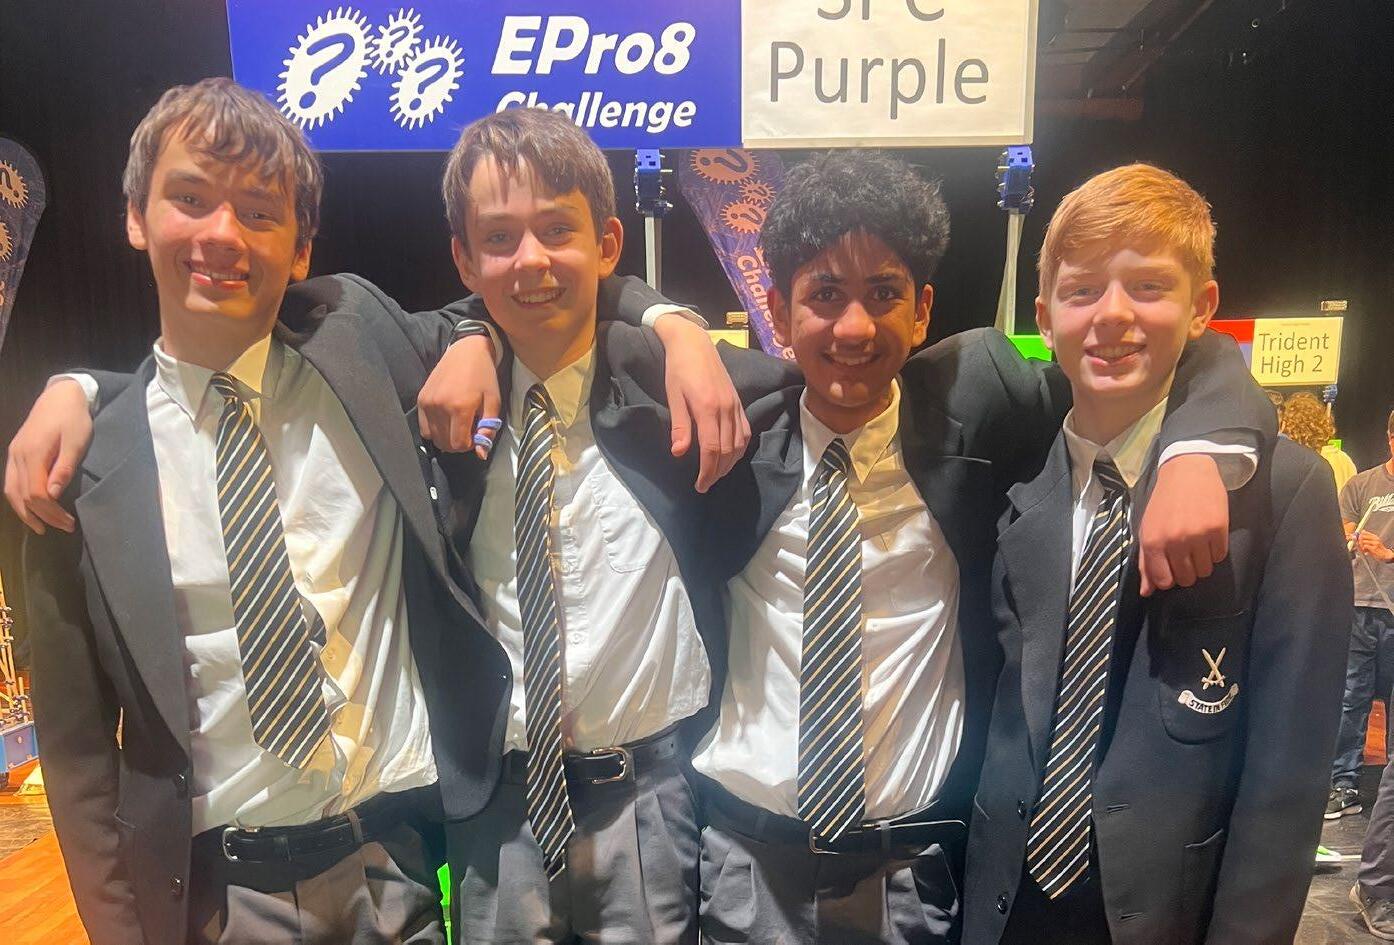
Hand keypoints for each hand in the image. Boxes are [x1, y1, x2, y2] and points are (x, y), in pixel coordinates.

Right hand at [4, 379, 92, 533]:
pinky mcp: (15, 454)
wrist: (60, 397)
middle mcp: (17, 456)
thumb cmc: (74, 419)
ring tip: (41, 528)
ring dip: (25, 512)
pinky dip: (18, 499)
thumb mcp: (76, 442)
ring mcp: (13, 455)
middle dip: (43, 516)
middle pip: (24, 495)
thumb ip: (64, 468)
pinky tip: (29, 509)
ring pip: (12, 491)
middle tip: (64, 527)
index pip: (37, 493)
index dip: (51, 512)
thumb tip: (53, 494)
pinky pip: (11, 482)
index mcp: (33, 454)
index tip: (69, 522)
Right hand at [417, 334, 500, 459]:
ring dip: (446, 437)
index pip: (459, 444)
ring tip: (457, 424)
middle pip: (445, 443)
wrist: (466, 351)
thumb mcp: (493, 402)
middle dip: (458, 443)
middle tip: (468, 429)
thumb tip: (481, 454)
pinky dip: (434, 430)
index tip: (476, 434)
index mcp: (460, 408)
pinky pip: (424, 427)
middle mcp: (440, 407)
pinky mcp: (421, 399)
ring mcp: (428, 403)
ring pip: (433, 437)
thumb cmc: (484, 376)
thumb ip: (487, 429)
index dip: (469, 445)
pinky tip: (445, 420)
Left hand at [653, 313, 749, 491]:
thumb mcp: (673, 396)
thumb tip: (678, 453)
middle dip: (717, 472)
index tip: (699, 485)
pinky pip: (744, 431)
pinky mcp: (738, 402)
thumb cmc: (678, 369)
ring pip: (739, 444)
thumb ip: (679, 425)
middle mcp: (726, 409)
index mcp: (707, 408)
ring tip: (716, 474)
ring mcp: (735, 406)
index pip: (711, 449)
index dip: (706, 471)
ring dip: (729, 463)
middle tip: (705, 485)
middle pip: (727, 450)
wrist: (694, 343)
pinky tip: (731, 456)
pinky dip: (740, 448)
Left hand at [1138, 453, 1229, 595]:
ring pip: (1204, 571)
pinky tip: (1208, 536)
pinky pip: (1219, 557)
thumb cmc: (1164, 503)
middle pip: (1186, 579)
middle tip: (1186, 555)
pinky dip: (1215, 552)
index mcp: (1153, 542)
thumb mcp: (1147, 529)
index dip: (1169, 579)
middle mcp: (1174, 541)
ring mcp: (1197, 536)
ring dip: (1202, 563)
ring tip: (1197, 544)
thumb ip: (1146, 562)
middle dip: (1187, 572)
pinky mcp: (1218, 529)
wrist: (1187, 472)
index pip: (1163, 581)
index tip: (1172, 569)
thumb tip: (1146, 592)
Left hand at [1356, 531, 1393, 562]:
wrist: (1385, 554)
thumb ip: (1366, 538)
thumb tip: (1361, 532)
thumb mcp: (1372, 542)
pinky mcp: (1374, 548)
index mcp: (1374, 536)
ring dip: (1361, 546)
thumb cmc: (1377, 549)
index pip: (1363, 532)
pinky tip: (1365, 551)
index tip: (1355, 539)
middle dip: (1358, 541)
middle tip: (1359, 546)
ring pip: (1363, 541)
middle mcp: (1375, 538)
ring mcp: (1375, 543)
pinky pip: (1365, 546)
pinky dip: (1363, 549)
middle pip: (1362, 536)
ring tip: (1363, 549)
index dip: (1358, 535)